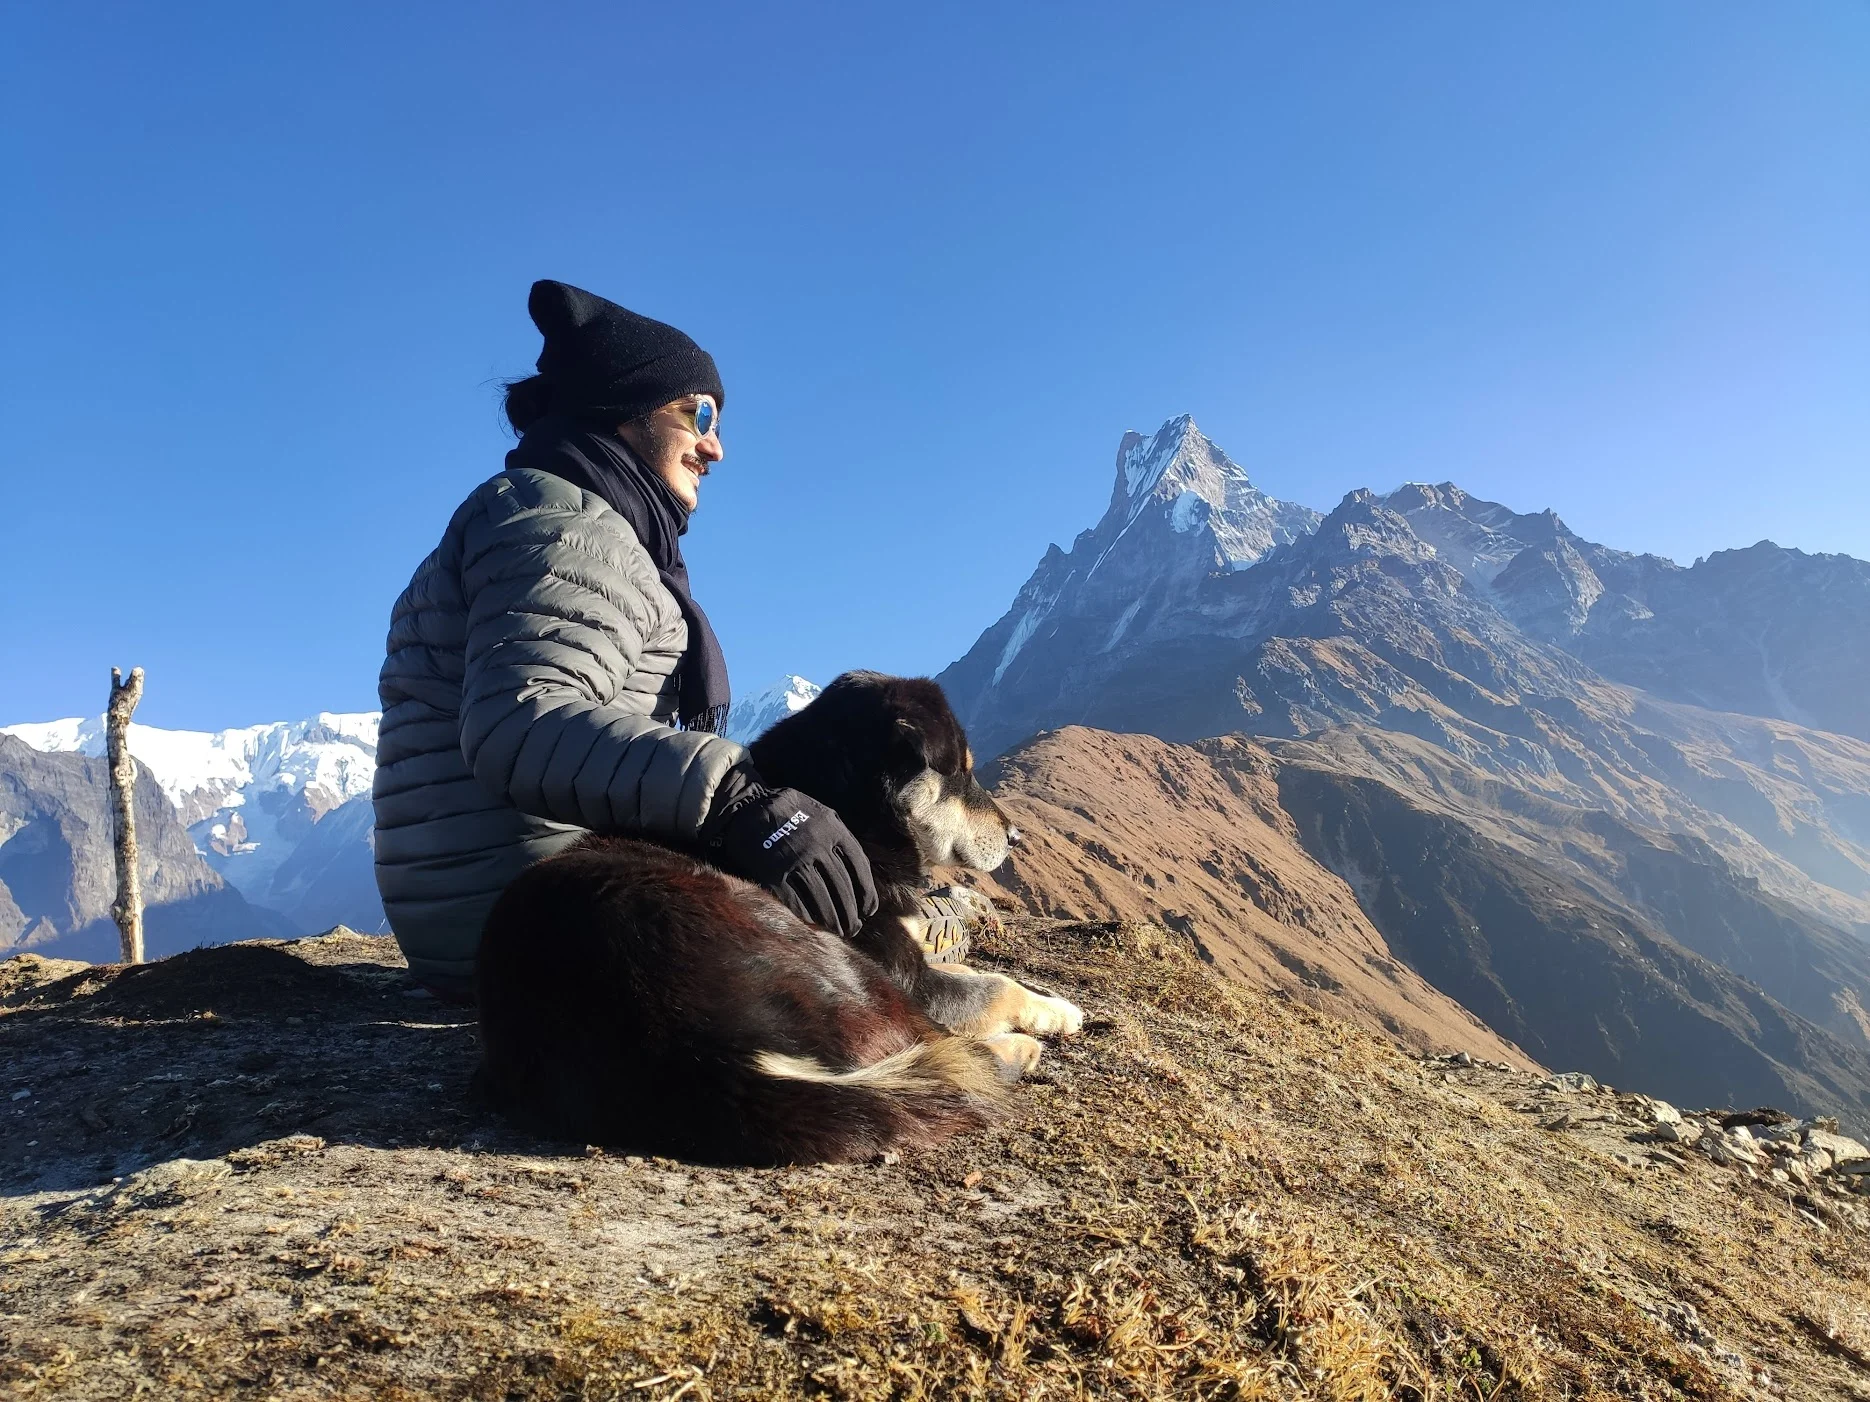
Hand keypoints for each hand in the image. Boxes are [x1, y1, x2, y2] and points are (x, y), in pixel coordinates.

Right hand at [706, 784, 878, 937]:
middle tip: (854, 929)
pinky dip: (807, 917)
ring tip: (838, 931)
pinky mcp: (773, 874)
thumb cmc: (789, 811)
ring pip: (822, 899)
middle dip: (851, 914)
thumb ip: (840, 838)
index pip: (859, 868)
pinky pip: (796, 903)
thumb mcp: (822, 813)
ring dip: (832, 920)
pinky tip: (813, 925)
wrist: (747, 807)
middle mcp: (817, 845)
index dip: (867, 894)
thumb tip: (858, 875)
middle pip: (842, 889)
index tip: (869, 911)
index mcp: (833, 829)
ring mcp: (794, 861)